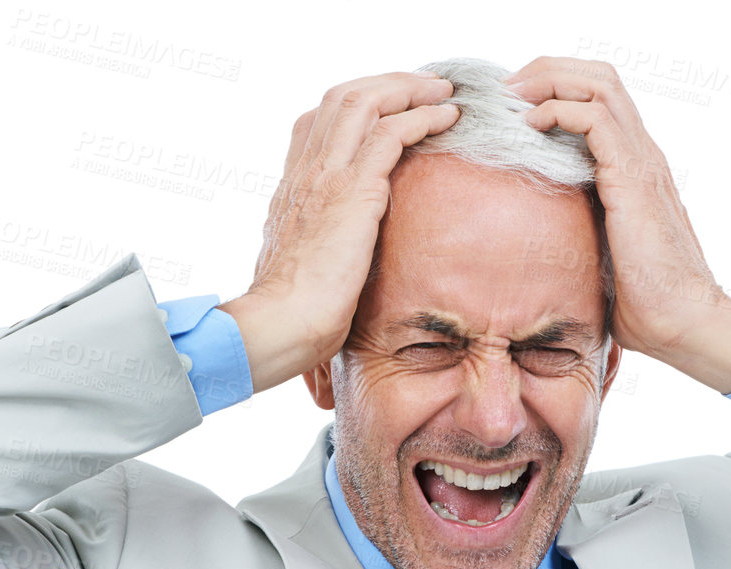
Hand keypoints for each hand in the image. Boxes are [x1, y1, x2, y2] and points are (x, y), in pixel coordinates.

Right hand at [220, 71, 460, 392]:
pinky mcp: (354, 191)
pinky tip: (447, 117)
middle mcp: (306, 172)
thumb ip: (316, 250)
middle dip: (387, 84)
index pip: (316, 124)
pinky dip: (422, 117)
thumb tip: (336, 263)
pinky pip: (390, 134)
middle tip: (425, 86)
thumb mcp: (302, 268)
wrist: (282, 324)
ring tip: (443, 92)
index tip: (388, 108)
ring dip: (409, 90)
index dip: (355, 106)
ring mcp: (327, 176)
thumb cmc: (292, 315)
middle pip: (342, 97)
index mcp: (292, 189)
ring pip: (366, 102)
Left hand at [502, 58, 730, 392]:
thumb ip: (579, 233)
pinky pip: (595, 118)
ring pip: (599, 84)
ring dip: (549, 81)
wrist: (683, 321)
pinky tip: (530, 126)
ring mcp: (642, 161)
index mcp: (635, 166)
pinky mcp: (634, 177)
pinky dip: (558, 109)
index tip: (513, 107)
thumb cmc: (646, 302)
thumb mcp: (601, 255)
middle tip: (506, 91)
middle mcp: (643, 153)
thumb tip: (537, 245)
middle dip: (547, 71)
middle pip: (599, 77)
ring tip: (512, 99)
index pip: (601, 99)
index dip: (556, 88)